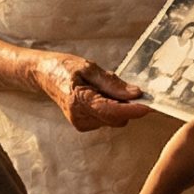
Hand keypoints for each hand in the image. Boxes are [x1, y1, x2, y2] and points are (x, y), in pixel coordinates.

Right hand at [32, 51, 157, 131]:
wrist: (44, 75)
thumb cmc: (64, 67)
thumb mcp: (89, 67)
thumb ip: (112, 83)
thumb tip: (135, 94)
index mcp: (78, 100)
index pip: (112, 111)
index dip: (133, 110)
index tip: (150, 105)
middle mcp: (80, 117)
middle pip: (116, 118)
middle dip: (126, 106)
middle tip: (124, 87)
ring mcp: (81, 123)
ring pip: (113, 120)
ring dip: (117, 106)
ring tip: (103, 88)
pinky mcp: (83, 125)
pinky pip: (107, 120)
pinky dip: (110, 109)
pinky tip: (99, 96)